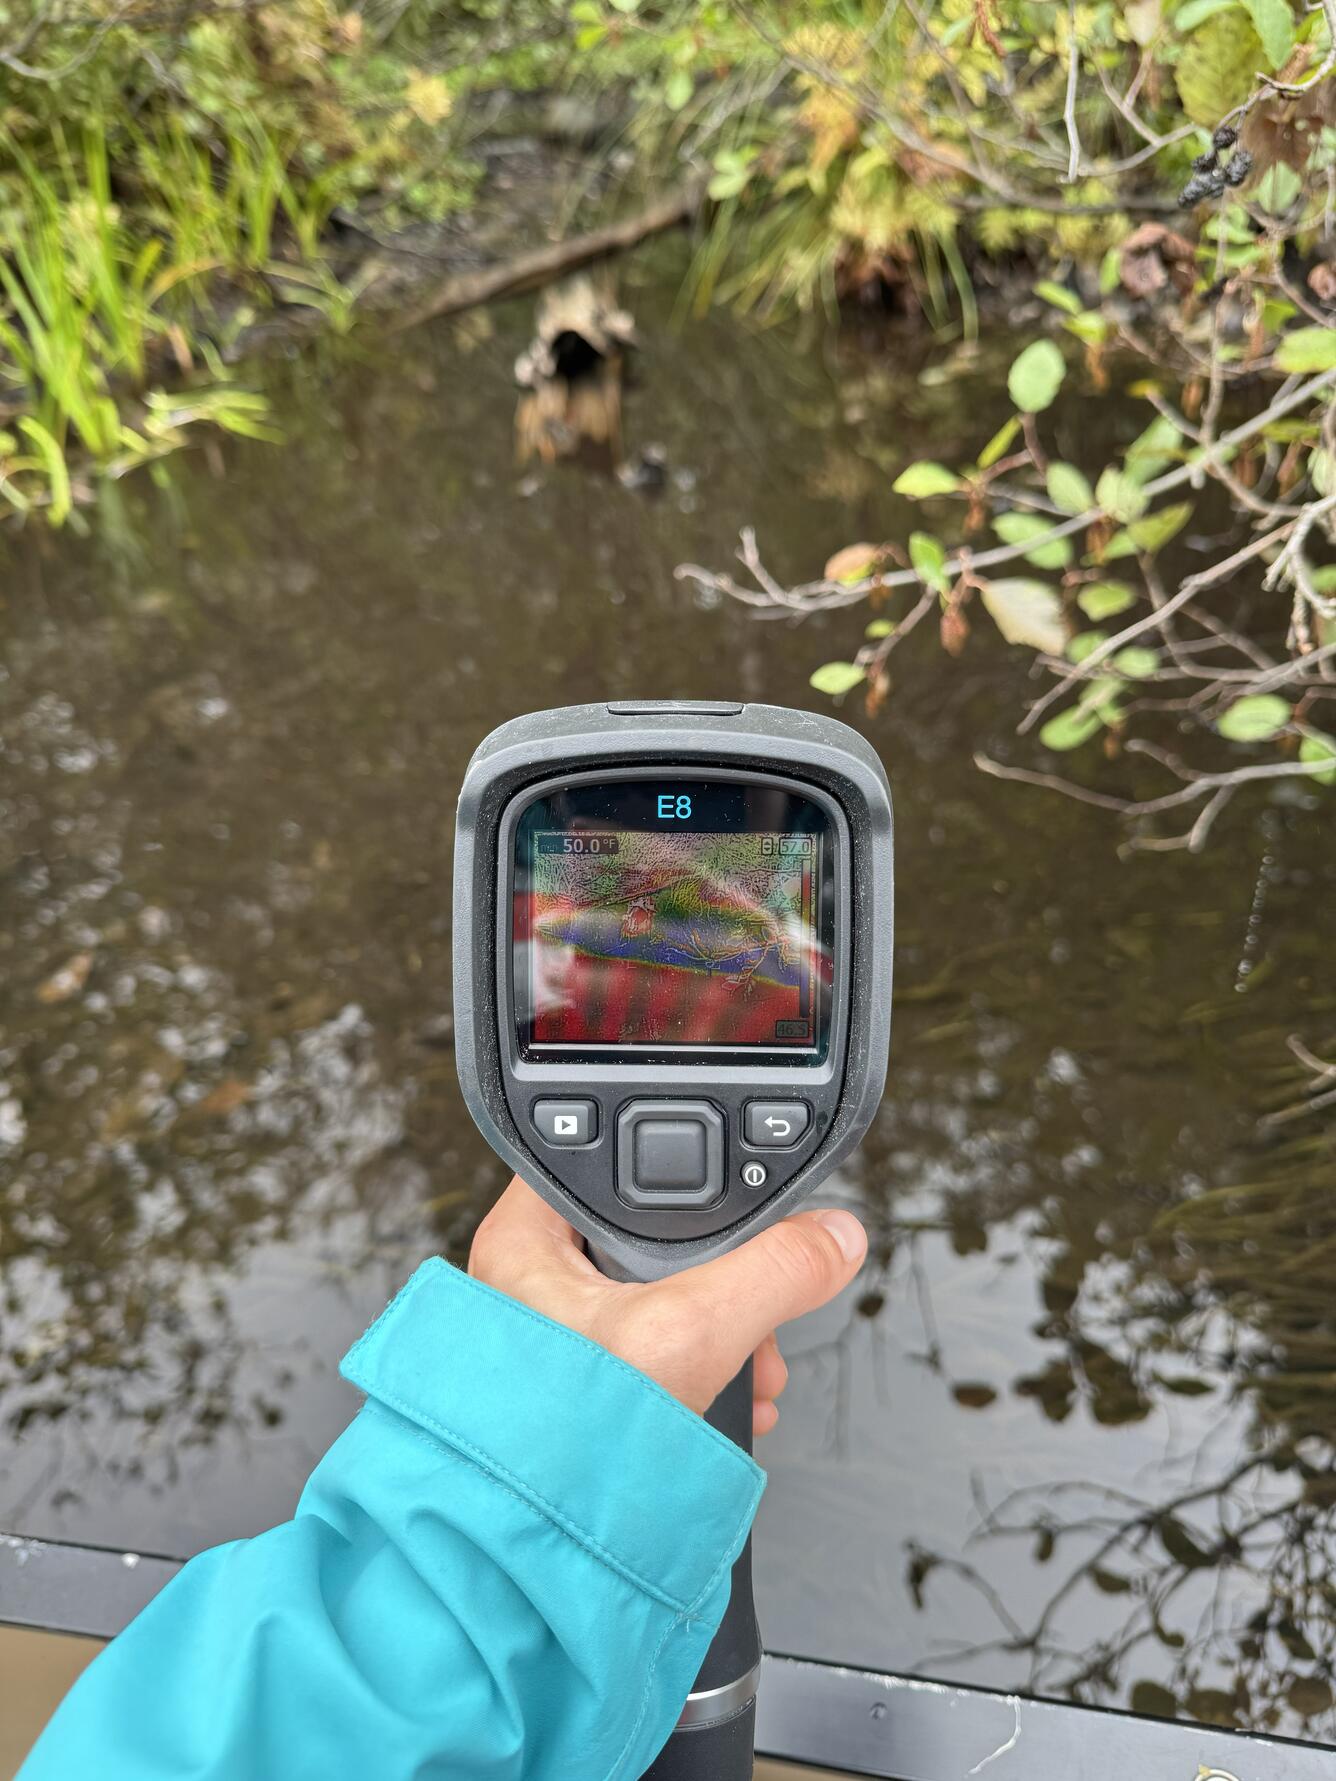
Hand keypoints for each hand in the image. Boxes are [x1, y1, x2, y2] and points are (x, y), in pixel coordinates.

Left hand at [469, 1176, 867, 1436]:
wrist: (530, 1557)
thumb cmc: (556, 1446)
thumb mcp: (690, 1335)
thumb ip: (773, 1273)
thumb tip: (834, 1238)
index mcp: (527, 1235)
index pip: (611, 1158)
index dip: (681, 1168)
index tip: (738, 1190)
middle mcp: (529, 1276)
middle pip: (651, 1233)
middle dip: (721, 1273)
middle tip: (755, 1303)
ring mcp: (552, 1336)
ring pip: (660, 1298)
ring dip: (720, 1329)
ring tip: (751, 1365)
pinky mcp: (577, 1386)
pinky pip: (655, 1350)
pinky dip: (699, 1368)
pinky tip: (729, 1397)